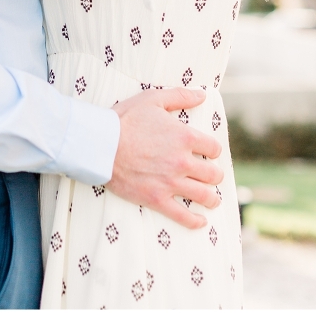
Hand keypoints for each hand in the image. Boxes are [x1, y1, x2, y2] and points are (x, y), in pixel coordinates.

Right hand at [107, 88, 222, 228]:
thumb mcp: (153, 99)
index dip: (212, 150)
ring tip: (213, 199)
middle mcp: (182, 162)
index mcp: (184, 137)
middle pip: (212, 174)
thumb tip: (202, 94)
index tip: (209, 152)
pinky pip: (183, 216)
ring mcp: (170, 183)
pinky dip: (195, 221)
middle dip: (215, 174)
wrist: (101, 145)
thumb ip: (180, 95)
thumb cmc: (125, 119)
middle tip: (212, 175)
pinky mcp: (157, 199)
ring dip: (212, 198)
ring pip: (203, 196)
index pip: (213, 148)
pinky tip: (201, 221)